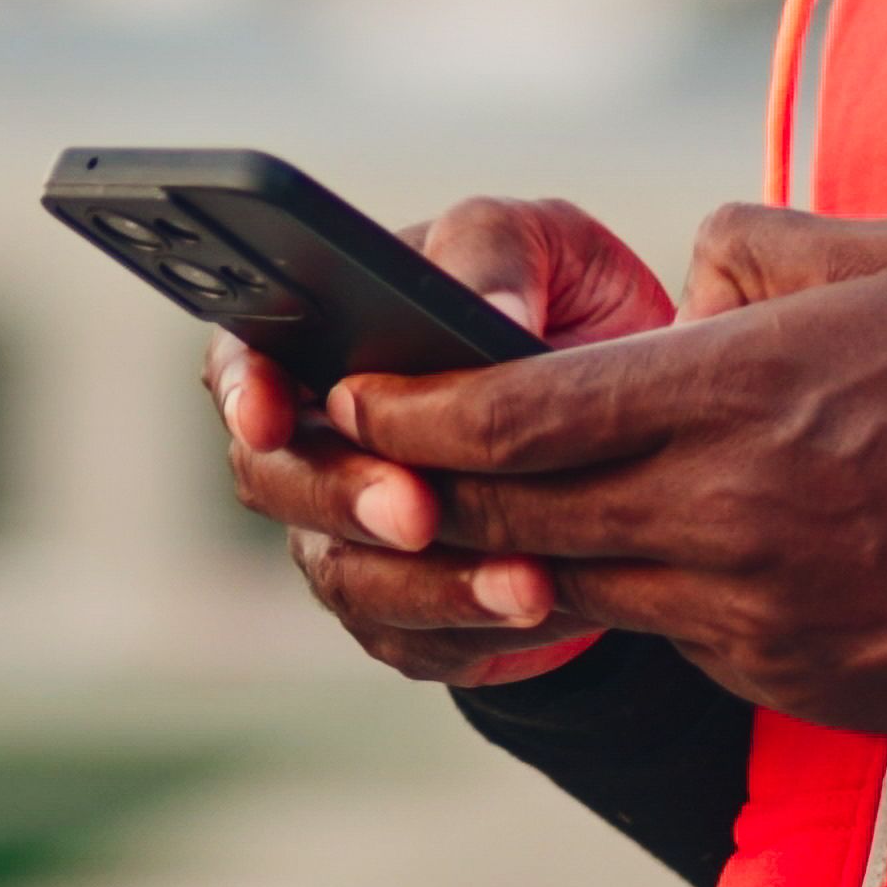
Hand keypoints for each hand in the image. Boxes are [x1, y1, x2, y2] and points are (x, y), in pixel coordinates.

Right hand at [209, 196, 682, 686]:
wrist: (643, 437)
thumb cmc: (570, 314)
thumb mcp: (546, 247)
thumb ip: (493, 249)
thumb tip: (487, 310)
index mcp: (319, 339)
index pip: (243, 359)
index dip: (245, 389)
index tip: (271, 414)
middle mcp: (315, 445)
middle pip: (277, 481)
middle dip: (344, 499)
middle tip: (417, 510)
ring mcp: (349, 537)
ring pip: (347, 577)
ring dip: (430, 585)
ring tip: (525, 581)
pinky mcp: (408, 616)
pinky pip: (416, 639)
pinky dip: (476, 628)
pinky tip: (541, 608)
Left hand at [292, 210, 886, 734]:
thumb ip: (757, 248)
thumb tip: (681, 279)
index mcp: (740, 394)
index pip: (519, 413)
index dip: (413, 405)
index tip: (351, 386)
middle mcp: (724, 512)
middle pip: (511, 511)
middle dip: (412, 484)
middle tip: (345, 458)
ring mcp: (749, 609)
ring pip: (572, 580)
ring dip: (494, 547)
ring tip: (435, 508)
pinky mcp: (783, 675)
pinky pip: (666, 629)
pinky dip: (619, 589)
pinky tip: (602, 554)